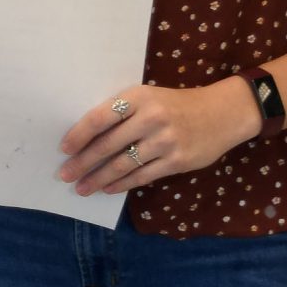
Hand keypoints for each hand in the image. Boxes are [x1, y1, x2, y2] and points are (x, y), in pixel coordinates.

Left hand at [59, 80, 260, 196]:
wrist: (223, 113)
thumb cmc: (177, 105)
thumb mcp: (149, 98)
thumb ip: (123, 113)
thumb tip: (86, 139)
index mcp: (139, 97)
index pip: (100, 118)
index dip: (78, 135)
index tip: (64, 149)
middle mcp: (151, 118)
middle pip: (107, 145)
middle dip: (82, 163)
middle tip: (64, 175)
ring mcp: (165, 141)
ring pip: (122, 165)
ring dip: (98, 179)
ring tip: (81, 188)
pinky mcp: (177, 161)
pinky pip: (142, 176)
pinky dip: (121, 185)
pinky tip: (107, 189)